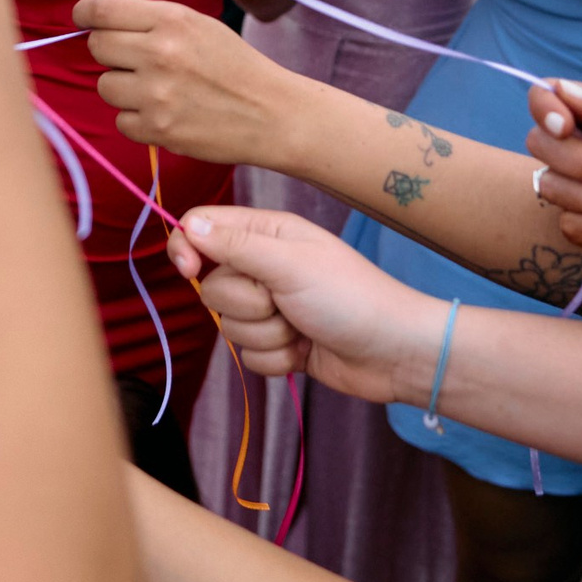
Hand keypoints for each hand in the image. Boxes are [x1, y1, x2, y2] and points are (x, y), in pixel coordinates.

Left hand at [79, 0, 296, 166]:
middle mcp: (159, 53)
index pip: (101, 10)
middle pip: (96, 47)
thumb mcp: (199, 25)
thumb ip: (151, 20)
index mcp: (171, 19)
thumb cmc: (234, 66)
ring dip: (123, 89)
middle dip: (110, 53)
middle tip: (136, 61)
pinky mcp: (157, 130)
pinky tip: (166, 115)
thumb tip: (98, 19)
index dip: (85, 14)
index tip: (83, 19)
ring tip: (158, 91)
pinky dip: (138, 120)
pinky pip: (121, 121)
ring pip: (104, 86)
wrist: (271, 113)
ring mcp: (156, 94)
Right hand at [168, 206, 445, 401]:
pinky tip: (306, 352)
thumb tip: (188, 222)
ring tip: (302, 328)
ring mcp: (272, 308)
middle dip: (246, 304)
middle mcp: (264, 267)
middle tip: (283, 302)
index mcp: (267, 233)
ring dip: (266, 335)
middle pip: (213, 286)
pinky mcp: (279, 344)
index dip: (187, 248)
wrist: (394, 353)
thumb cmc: (350, 297)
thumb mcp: (290, 264)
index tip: (189, 271)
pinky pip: (249, 356)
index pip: (202, 229)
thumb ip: (236, 245)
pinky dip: (277, 359)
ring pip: (230, 326)